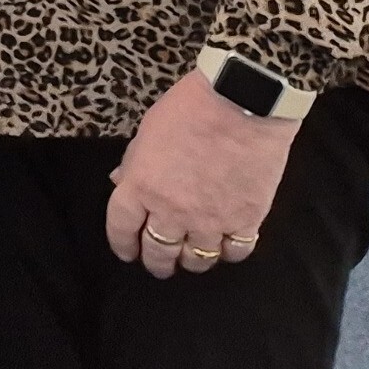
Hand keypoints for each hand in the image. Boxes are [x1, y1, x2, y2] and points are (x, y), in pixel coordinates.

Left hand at [105, 69, 298, 276]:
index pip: (121, 228)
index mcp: (140, 187)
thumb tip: (122, 182)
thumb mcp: (147, 132)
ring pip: (197, 259)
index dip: (122, 244)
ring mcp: (211, 219)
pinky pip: (235, 251)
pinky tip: (225, 248)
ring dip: (191, 261)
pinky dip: (229, 253)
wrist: (241, 103)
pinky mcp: (246, 219)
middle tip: (158, 266)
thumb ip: (134, 163)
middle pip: (158, 250)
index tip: (126, 251)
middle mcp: (172, 210)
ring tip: (191, 260)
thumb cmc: (189, 109)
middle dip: (156, 262)